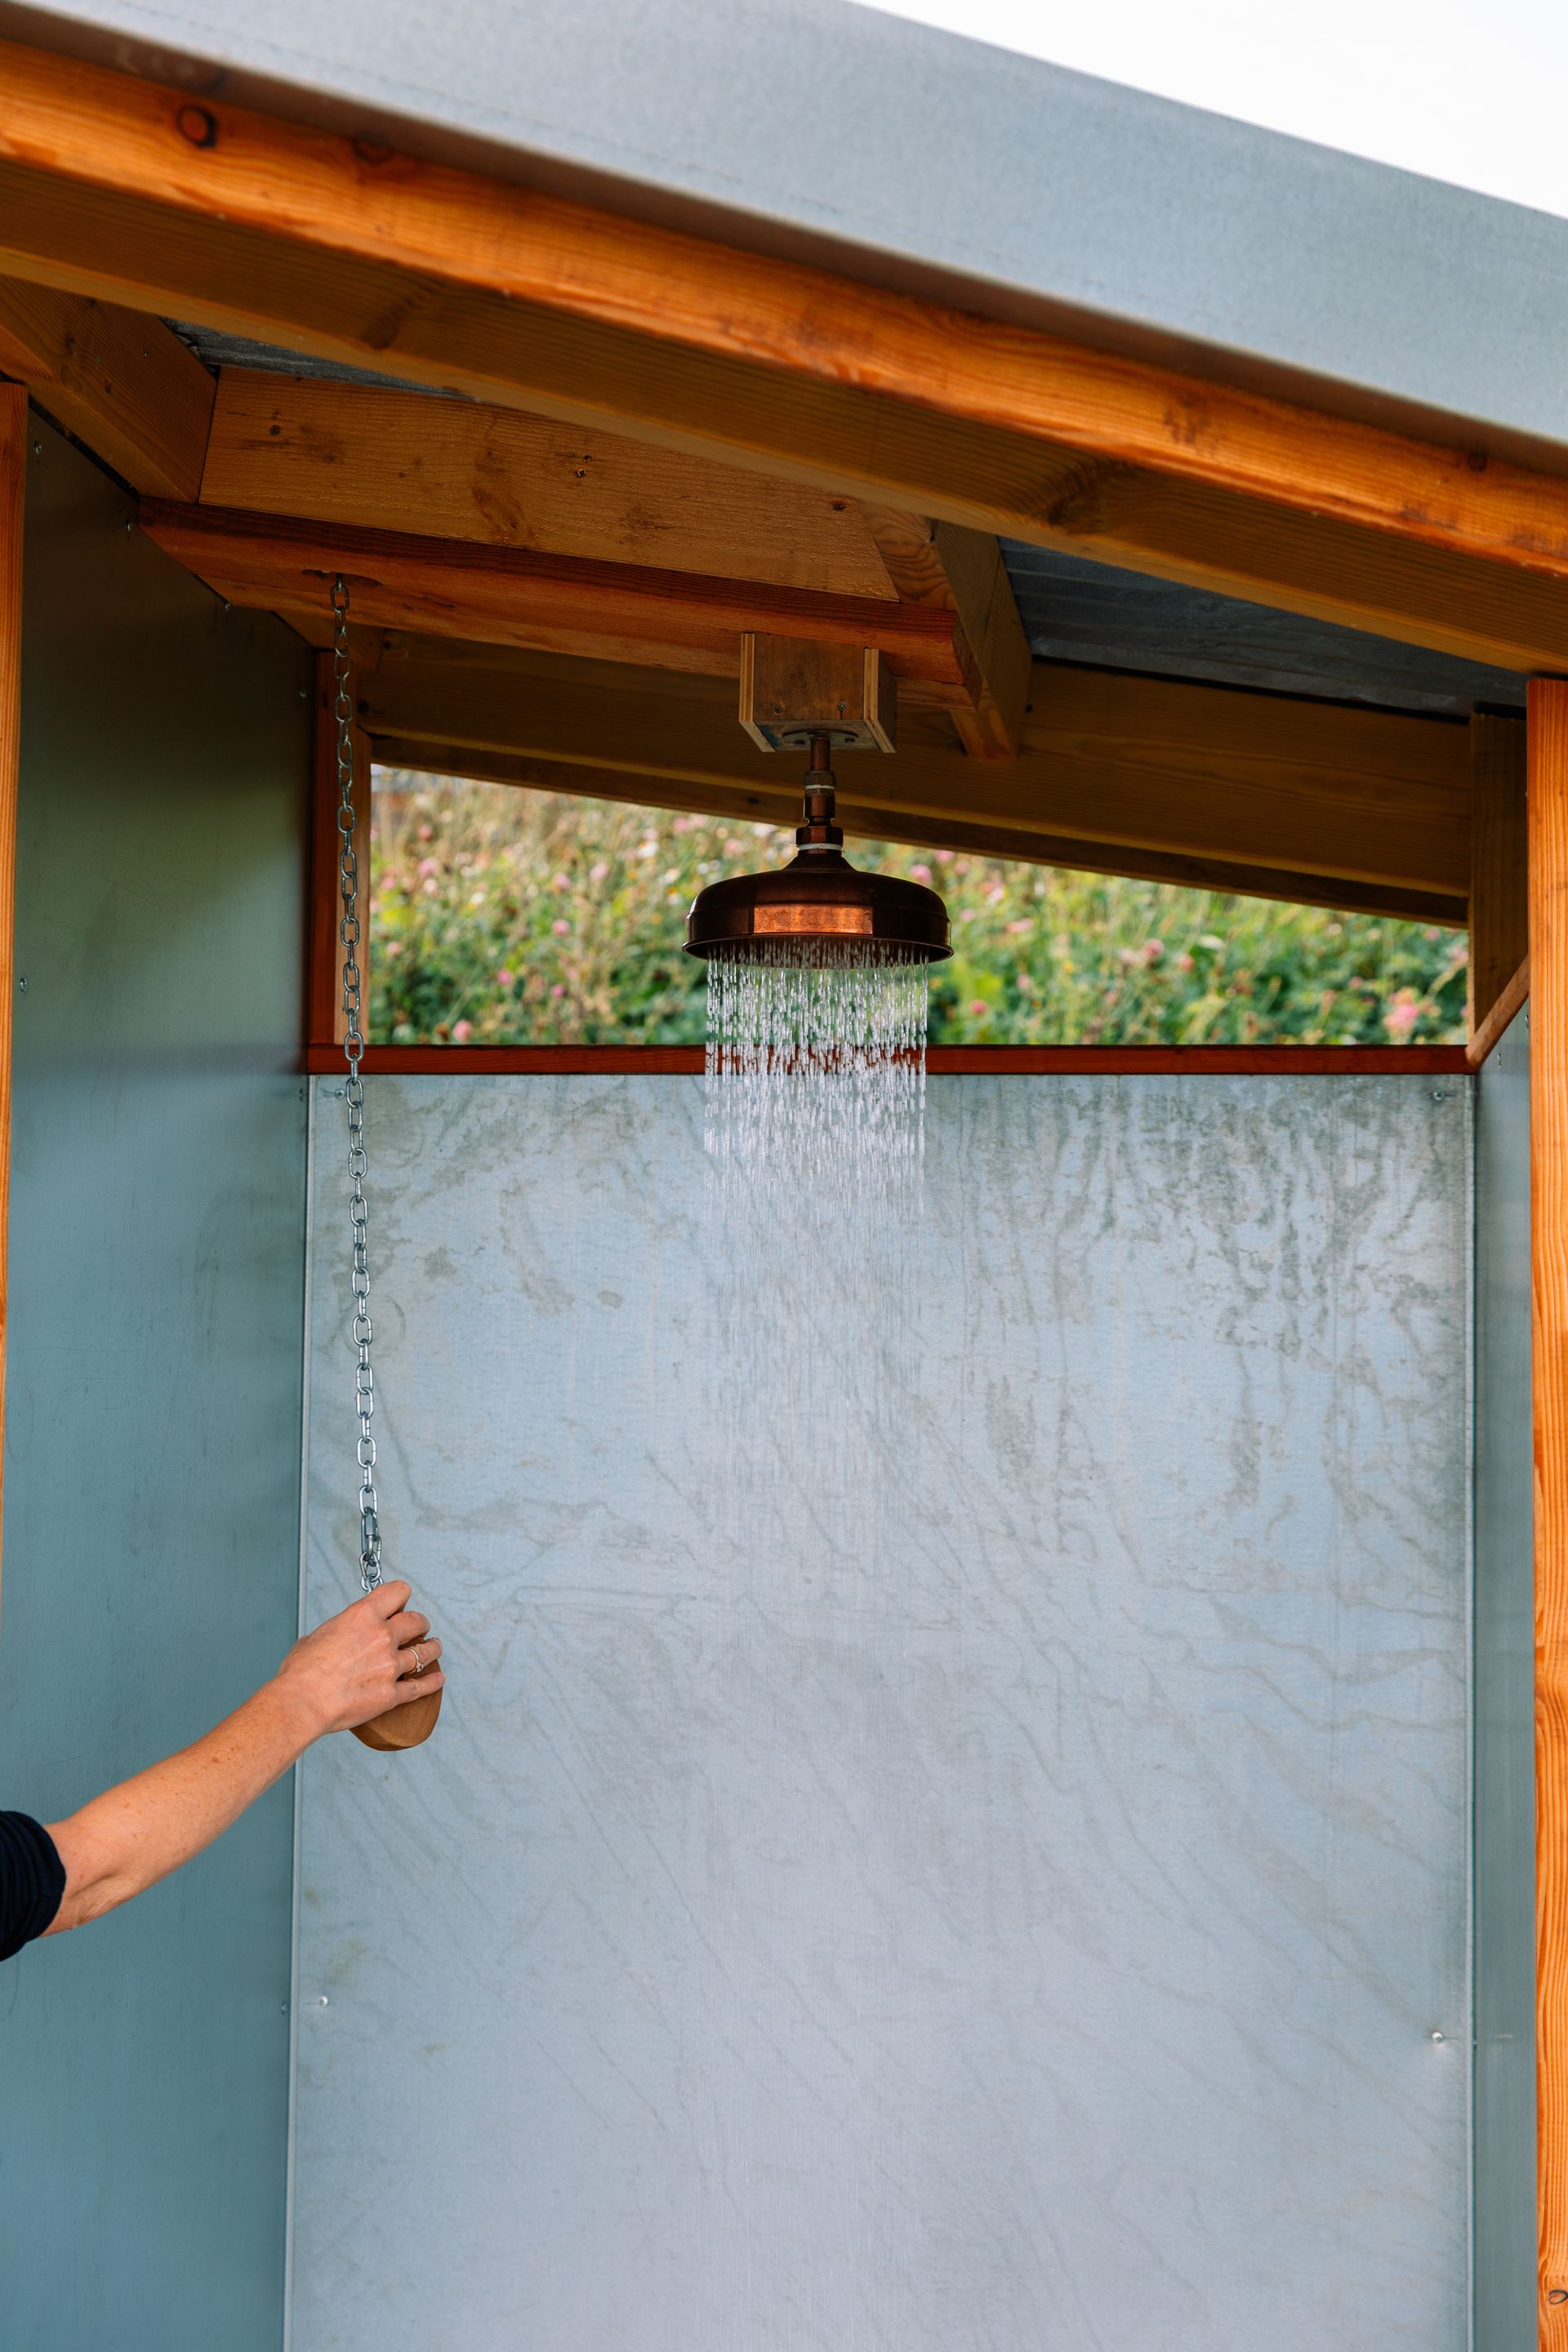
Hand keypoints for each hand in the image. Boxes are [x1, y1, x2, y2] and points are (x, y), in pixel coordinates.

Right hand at [273, 1582, 445, 1738]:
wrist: (303, 1702)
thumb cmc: (301, 1672)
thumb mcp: (314, 1637)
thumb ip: (332, 1632)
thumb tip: (329, 1638)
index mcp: (362, 1616)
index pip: (398, 1592)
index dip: (401, 1596)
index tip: (400, 1602)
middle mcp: (382, 1637)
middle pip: (417, 1621)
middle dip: (419, 1622)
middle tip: (419, 1626)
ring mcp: (390, 1666)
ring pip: (425, 1652)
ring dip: (432, 1648)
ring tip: (435, 1647)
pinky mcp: (392, 1694)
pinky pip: (420, 1686)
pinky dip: (432, 1682)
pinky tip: (438, 1679)